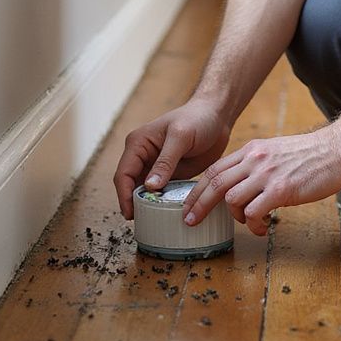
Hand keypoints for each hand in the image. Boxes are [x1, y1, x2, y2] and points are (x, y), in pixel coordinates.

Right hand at [114, 99, 231, 218]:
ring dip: (145, 205)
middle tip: (141, 223)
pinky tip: (165, 214)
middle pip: (130, 185)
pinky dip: (159, 203)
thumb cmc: (197, 118)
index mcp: (138, 143)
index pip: (124, 173)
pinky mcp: (168, 174)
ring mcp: (155, 166)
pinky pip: (159, 192)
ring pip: (143, 191)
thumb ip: (165, 161)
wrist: (216, 117)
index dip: (124, 195)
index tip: (130, 213)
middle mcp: (142, 155)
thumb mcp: (181, 137)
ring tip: (151, 223)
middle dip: (132, 203)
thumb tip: (150, 186)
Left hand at [181, 126, 340, 236]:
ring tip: (250, 222)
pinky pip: (254, 212)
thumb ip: (256, 164)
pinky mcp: (281, 189)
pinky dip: (254, 224)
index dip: (198, 189)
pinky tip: (263, 227)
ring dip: (236, 217)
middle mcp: (255, 159)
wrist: (336, 149)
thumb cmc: (310, 154)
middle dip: (199, 205)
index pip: (215, 169)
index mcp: (252, 149)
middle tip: (191, 221)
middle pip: (215, 183)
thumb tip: (241, 185)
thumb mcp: (275, 151)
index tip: (189, 204)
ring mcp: (267, 174)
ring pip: (231, 199)